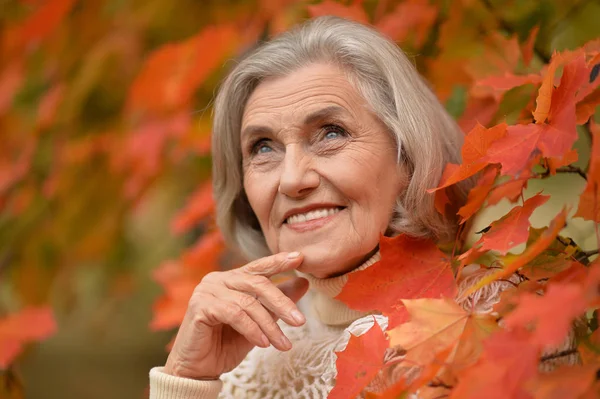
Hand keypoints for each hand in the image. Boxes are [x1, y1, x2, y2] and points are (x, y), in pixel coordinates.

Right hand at [163, 251, 308, 379]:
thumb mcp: (259, 322)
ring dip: (269, 325)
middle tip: (300, 321)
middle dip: (282, 303)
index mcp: (231, 278)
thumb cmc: (226, 343)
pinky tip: (263, 343)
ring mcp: (207, 290)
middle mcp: (218, 279)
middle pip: (257, 284)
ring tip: (283, 344)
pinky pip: (234, 314)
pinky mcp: (199, 306)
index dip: (279, 261)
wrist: (199, 369)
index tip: (300, 257)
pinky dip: (252, 329)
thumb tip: (304, 282)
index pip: (258, 267)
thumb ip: (276, 302)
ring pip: (248, 303)